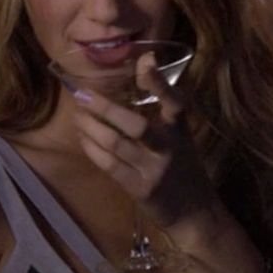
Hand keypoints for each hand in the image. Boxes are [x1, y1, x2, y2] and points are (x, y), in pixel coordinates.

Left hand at [72, 53, 217, 228]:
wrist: (195, 213)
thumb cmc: (183, 165)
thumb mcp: (179, 134)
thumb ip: (163, 103)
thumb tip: (144, 60)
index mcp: (181, 130)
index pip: (175, 102)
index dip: (160, 82)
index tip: (145, 60)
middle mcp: (169, 148)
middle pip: (136, 126)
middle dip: (105, 109)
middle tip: (82, 94)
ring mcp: (154, 171)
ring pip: (117, 145)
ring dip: (91, 128)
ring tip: (77, 115)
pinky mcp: (139, 189)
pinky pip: (110, 165)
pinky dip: (93, 149)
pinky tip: (83, 137)